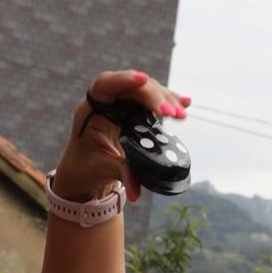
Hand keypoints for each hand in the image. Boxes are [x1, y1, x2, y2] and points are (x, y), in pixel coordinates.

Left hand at [53, 70, 189, 205]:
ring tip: (181, 115)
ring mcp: (122, 103)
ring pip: (146, 92)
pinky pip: (152, 102)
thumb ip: (121, 174)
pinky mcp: (134, 110)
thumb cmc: (86, 168)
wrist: (86, 170)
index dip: (124, 79)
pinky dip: (168, 103)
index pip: (105, 85)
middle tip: (173, 113)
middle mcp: (107, 101)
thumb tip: (136, 193)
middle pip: (133, 89)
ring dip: (166, 101)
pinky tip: (185, 103)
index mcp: (90, 109)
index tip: (143, 79)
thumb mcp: (102, 170)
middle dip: (155, 98)